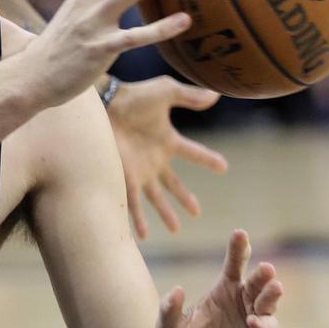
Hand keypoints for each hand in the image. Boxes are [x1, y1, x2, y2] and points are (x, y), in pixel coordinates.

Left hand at [107, 76, 227, 238]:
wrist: (104, 104)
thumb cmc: (133, 96)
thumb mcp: (167, 92)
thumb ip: (190, 96)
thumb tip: (217, 95)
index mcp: (166, 141)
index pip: (193, 153)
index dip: (208, 159)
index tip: (224, 167)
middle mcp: (154, 160)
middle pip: (174, 184)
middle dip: (184, 198)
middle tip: (197, 212)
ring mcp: (140, 171)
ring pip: (156, 199)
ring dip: (166, 214)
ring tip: (176, 230)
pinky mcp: (125, 177)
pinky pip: (133, 203)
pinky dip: (138, 219)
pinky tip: (143, 235)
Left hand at [156, 230, 282, 327]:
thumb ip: (168, 312)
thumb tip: (175, 289)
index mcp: (222, 293)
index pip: (233, 266)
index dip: (238, 249)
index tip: (240, 233)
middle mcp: (243, 303)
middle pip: (256, 282)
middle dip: (262, 274)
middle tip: (265, 267)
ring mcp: (257, 323)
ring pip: (268, 303)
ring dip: (272, 294)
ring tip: (274, 286)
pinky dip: (265, 326)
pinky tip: (256, 322)